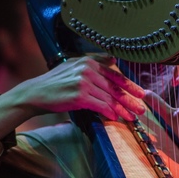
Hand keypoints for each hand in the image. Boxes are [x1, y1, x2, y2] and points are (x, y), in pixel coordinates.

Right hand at [0, 54, 146, 137]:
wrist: (36, 93)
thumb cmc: (57, 83)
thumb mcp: (74, 67)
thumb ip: (94, 64)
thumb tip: (114, 59)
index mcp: (89, 61)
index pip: (115, 74)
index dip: (130, 85)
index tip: (141, 93)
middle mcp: (87, 68)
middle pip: (115, 87)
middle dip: (130, 99)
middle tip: (142, 108)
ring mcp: (84, 81)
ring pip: (110, 98)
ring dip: (122, 109)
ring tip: (131, 117)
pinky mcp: (80, 95)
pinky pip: (101, 105)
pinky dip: (110, 113)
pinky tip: (116, 118)